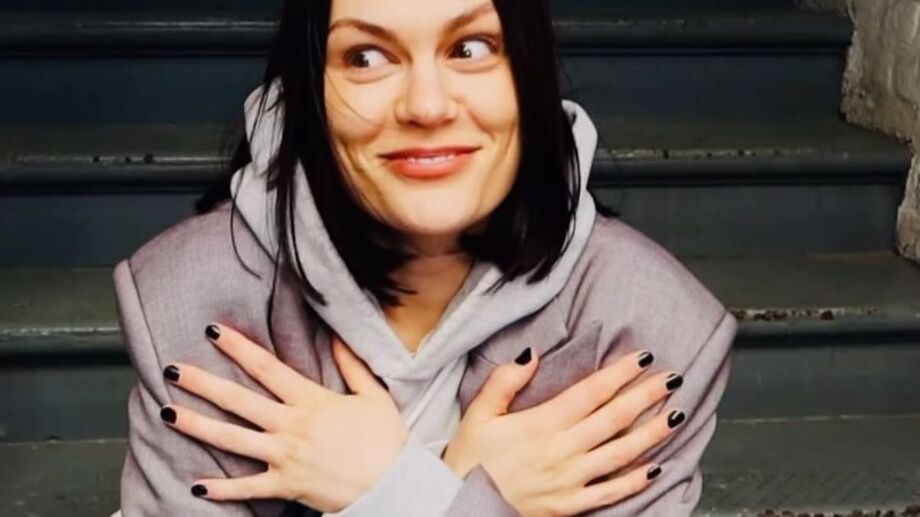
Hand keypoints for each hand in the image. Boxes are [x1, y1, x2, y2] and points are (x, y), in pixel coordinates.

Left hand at [158, 322, 407, 512]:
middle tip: (173, 368)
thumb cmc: (386, 442)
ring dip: (197, 426)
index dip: (238, 348)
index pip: (267, 368)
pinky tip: (196, 485)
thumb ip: (353, 365)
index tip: (213, 332)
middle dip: (203, 383)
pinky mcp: (285, 485)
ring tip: (167, 413)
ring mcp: (285, 457)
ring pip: (233, 439)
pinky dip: (221, 489)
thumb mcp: (374, 396)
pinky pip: (247, 488)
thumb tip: (337, 336)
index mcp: (312, 401)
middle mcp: (292, 426)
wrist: (393, 486)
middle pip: (239, 401)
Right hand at [442, 348, 683, 516]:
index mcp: (540, 425)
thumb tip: (531, 353)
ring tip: (675, 415)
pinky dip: (634, 480)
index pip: (589, 393)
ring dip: (650, 434)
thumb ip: (504, 381)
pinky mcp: (568, 506)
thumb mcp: (478, 414)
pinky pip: (609, 493)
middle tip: (672, 379)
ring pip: (619, 454)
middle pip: (612, 419)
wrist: (456, 507)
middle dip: (645, 397)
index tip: (642, 358)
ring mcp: (568, 481)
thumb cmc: (468, 461)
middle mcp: (560, 452)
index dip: (619, 374)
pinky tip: (655, 467)